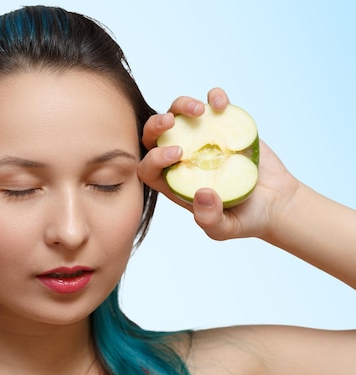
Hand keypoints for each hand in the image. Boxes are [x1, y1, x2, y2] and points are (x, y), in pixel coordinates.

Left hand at [138, 88, 300, 240]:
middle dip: (155, 125)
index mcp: (173, 181)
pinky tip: (221, 103)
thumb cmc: (245, 218)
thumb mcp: (225, 228)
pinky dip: (213, 97)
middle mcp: (180, 157)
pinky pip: (211, 105)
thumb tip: (202, 194)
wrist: (276, 202)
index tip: (178, 154)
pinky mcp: (222, 125)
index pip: (148, 167)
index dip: (153, 158)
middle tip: (171, 121)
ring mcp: (200, 138)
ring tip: (199, 110)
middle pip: (153, 136)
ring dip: (181, 105)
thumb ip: (209, 218)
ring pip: (178, 114)